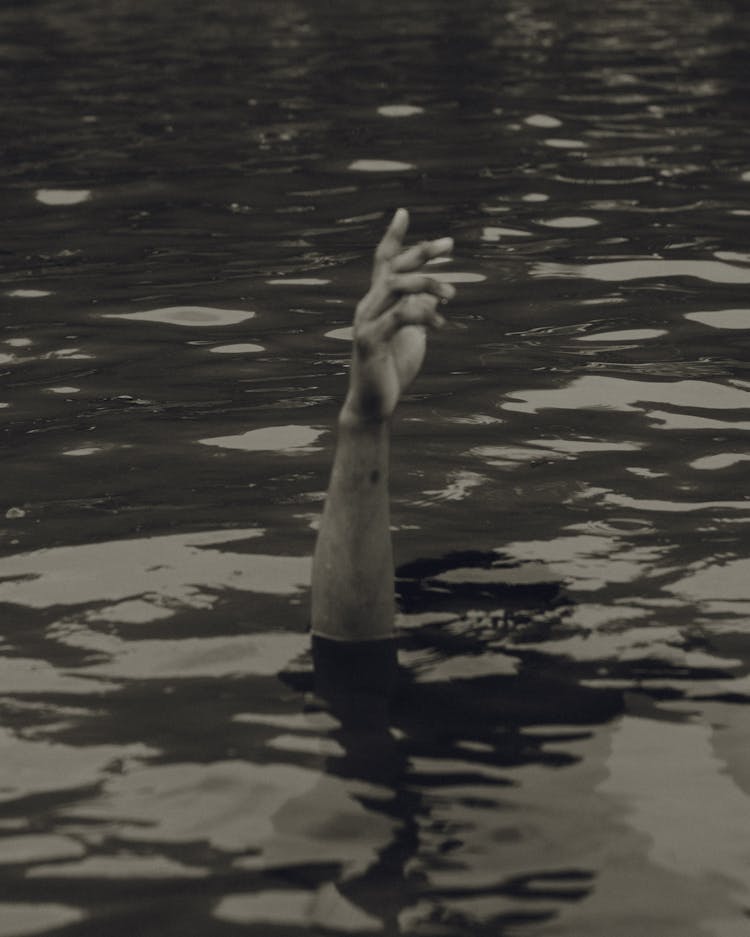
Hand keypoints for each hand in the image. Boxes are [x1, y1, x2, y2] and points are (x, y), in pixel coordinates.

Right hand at [341, 208, 455, 423]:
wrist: (374, 404)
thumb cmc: (392, 370)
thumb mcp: (413, 335)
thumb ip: (420, 312)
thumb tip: (436, 293)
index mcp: (377, 303)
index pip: (383, 262)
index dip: (393, 237)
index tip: (404, 212)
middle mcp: (368, 307)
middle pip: (392, 267)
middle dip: (421, 252)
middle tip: (449, 246)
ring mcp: (366, 323)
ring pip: (396, 286)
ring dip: (428, 284)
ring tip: (452, 295)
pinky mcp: (370, 341)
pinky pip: (399, 316)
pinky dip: (423, 314)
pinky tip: (441, 324)